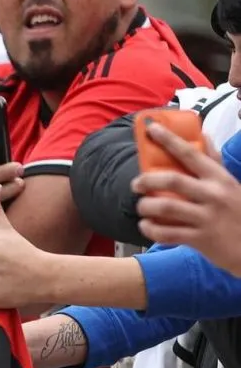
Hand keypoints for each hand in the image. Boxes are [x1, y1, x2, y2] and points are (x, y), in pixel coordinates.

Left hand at [132, 122, 240, 274]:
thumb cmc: (237, 211)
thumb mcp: (231, 183)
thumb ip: (214, 161)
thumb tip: (202, 135)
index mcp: (219, 178)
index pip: (191, 153)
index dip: (168, 139)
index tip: (151, 128)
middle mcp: (213, 195)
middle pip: (173, 181)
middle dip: (147, 180)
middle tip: (136, 184)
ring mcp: (206, 218)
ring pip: (166, 207)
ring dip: (146, 206)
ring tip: (141, 207)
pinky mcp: (200, 239)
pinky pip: (167, 233)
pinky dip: (151, 229)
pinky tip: (146, 225)